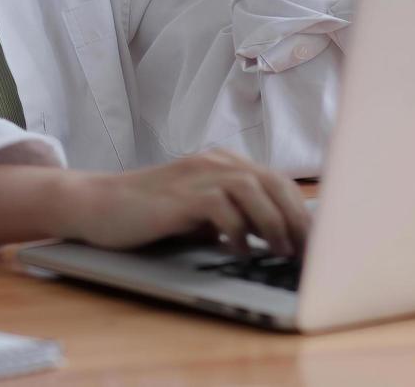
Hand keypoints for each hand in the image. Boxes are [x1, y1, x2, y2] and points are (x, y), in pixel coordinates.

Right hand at [59, 149, 313, 256]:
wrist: (98, 204)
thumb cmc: (150, 214)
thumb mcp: (199, 213)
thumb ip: (233, 217)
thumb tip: (276, 240)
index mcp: (223, 163)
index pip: (275, 181)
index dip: (300, 210)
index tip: (316, 241)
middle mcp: (214, 162)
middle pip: (272, 181)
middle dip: (295, 218)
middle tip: (308, 251)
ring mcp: (196, 175)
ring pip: (252, 188)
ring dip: (271, 222)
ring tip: (279, 250)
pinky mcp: (179, 195)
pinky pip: (220, 206)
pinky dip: (236, 229)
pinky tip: (237, 249)